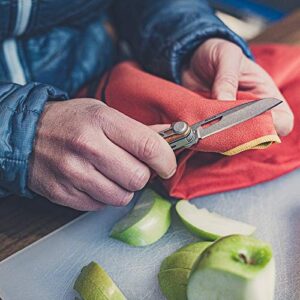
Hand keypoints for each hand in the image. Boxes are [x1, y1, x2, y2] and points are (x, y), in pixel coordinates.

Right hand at [28, 99, 175, 210]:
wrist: (27, 134)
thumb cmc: (71, 121)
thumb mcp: (104, 113)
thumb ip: (140, 129)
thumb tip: (172, 137)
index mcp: (102, 121)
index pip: (148, 147)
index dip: (166, 160)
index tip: (167, 165)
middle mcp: (87, 147)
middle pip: (138, 178)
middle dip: (143, 175)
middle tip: (133, 165)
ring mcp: (73, 173)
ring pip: (122, 197)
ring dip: (124, 188)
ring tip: (111, 172)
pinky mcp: (63, 193)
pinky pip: (100, 205)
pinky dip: (104, 196)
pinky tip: (94, 180)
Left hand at [182, 38, 293, 135]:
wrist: (191, 59)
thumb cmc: (217, 54)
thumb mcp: (226, 57)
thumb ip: (227, 79)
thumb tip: (224, 102)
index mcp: (264, 95)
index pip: (282, 122)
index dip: (271, 127)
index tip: (250, 121)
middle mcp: (250, 113)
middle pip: (257, 138)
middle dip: (241, 135)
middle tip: (221, 123)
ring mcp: (230, 122)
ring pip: (233, 142)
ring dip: (220, 136)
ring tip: (206, 120)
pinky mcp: (212, 126)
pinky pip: (212, 140)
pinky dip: (205, 136)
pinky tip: (197, 125)